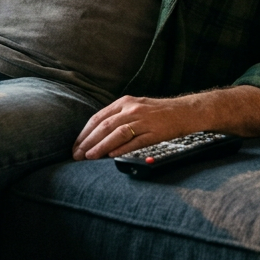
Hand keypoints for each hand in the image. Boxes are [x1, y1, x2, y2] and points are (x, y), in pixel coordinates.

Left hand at [71, 95, 210, 160]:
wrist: (184, 111)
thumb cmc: (157, 112)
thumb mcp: (134, 106)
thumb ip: (117, 116)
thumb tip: (96, 134)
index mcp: (124, 102)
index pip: (98, 117)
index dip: (85, 132)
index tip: (75, 144)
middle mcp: (131, 109)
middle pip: (104, 126)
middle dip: (88, 141)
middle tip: (76, 154)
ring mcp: (143, 120)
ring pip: (116, 133)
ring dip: (101, 146)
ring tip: (89, 157)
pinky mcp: (154, 132)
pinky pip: (135, 141)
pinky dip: (121, 148)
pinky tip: (111, 156)